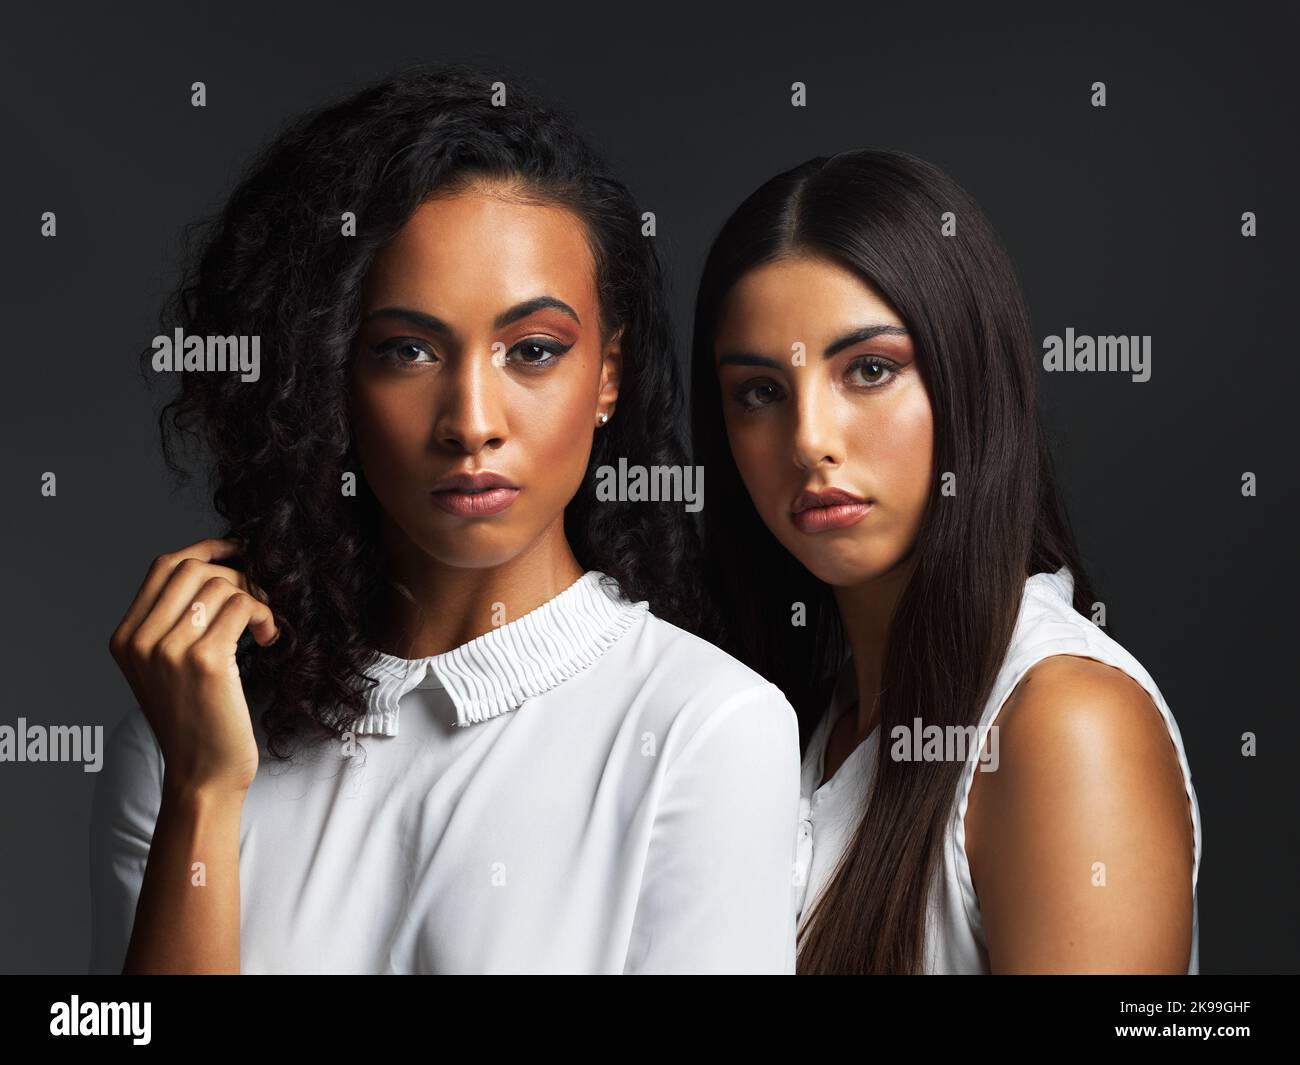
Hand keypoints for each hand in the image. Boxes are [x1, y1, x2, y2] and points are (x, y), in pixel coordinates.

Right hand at [109, 537, 277, 795]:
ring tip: (263, 626)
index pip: (164, 565)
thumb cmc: (198, 721)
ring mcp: (169, 649)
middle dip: (236, 573)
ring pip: (221, 584)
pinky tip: (268, 638)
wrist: (203, 775)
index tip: (240, 552)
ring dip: (255, 597)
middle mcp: (140, 640)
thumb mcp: (169, 667)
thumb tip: (218, 566)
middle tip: (260, 598)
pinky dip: (264, 614)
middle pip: (193, 568)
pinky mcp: (205, 660)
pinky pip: (243, 606)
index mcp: (126, 637)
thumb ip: (177, 621)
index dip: (207, 549)